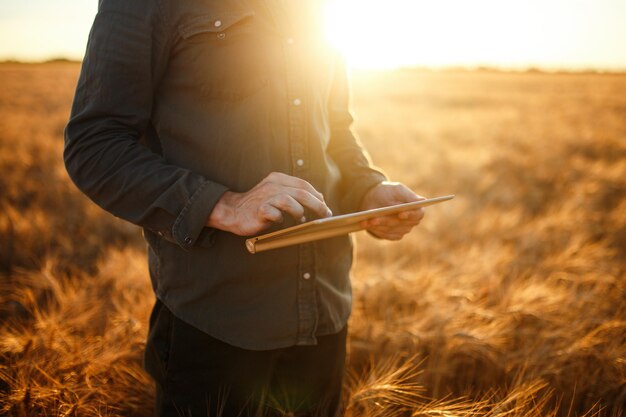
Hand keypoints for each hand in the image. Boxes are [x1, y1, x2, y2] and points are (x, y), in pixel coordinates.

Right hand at [207, 172, 331, 235]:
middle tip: (324, 214)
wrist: (233, 211)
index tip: (325, 206)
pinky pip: (275, 214)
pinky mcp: (259, 210)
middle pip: (301, 192)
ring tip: (299, 219)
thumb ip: (293, 194)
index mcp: (278, 179)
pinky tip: (280, 221)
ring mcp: (265, 197)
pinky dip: (281, 219)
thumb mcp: (276, 193)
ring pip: (290, 201)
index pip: (304, 184)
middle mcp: (272, 185)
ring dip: (299, 212)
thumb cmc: (258, 205)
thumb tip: (318, 200)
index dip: (317, 196)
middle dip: (317, 205)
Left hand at [360, 181, 424, 240]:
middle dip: (386, 221)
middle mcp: (412, 221)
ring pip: (390, 230)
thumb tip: (421, 201)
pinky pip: (385, 235)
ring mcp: (403, 230)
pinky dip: (375, 229)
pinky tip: (366, 224)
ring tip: (366, 221)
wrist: (375, 199)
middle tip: (374, 218)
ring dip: (378, 225)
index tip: (400, 214)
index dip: (410, 215)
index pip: (418, 214)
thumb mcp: (397, 189)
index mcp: (417, 208)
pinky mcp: (393, 235)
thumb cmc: (388, 192)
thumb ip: (408, 195)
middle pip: (401, 224)